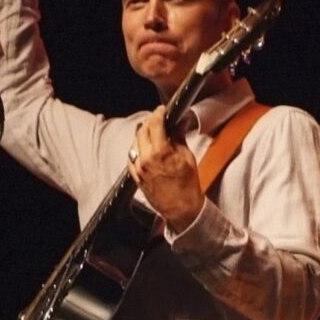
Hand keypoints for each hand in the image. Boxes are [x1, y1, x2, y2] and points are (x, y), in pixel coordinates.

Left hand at [127, 105, 204, 233]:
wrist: (180, 208)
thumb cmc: (187, 185)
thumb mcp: (187, 157)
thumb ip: (180, 137)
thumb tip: (181, 121)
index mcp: (160, 152)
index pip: (154, 124)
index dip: (158, 113)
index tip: (162, 110)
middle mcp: (146, 159)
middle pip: (142, 131)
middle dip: (149, 122)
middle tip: (158, 119)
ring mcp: (138, 168)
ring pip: (134, 143)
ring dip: (142, 134)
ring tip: (152, 133)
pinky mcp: (135, 176)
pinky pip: (131, 157)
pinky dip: (137, 148)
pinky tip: (144, 148)